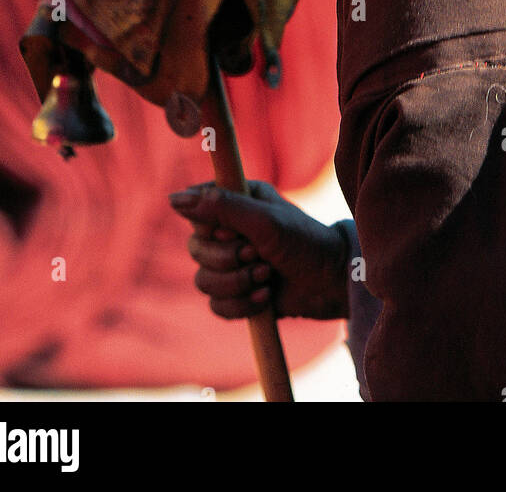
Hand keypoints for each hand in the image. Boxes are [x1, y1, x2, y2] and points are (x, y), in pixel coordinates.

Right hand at [169, 180, 352, 320]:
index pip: (195, 208)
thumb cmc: (305, 241)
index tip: (230, 231)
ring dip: (236, 283)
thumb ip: (222, 207)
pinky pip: (216, 306)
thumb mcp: (265, 220)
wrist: (331, 283)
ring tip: (267, 275)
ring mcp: (233, 262)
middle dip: (226, 259)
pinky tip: (267, 295)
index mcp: (237, 200)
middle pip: (195, 249)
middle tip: (257, 254)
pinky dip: (242, 305)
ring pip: (203, 281)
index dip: (208, 225)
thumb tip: (175, 199)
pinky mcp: (238, 293)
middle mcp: (230, 229)